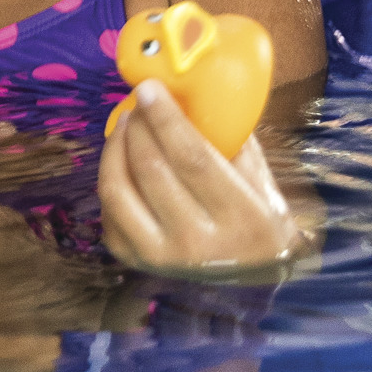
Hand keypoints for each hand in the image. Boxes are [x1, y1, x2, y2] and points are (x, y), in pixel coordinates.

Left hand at [97, 82, 310, 274]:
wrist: (249, 282)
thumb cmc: (258, 224)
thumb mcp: (262, 184)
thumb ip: (234, 143)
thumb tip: (194, 97)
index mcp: (238, 217)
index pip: (191, 158)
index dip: (164, 118)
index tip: (149, 88)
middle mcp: (197, 242)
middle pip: (150, 168)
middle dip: (137, 125)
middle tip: (137, 103)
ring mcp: (162, 256)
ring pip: (118, 190)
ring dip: (114, 148)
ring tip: (124, 125)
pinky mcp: (136, 261)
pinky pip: (109, 212)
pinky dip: (111, 180)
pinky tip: (121, 162)